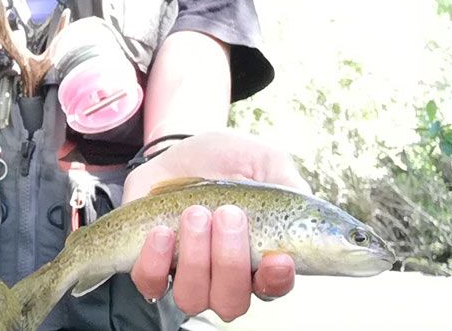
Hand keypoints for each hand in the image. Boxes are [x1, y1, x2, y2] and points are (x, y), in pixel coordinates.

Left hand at [122, 130, 310, 321]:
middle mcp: (224, 277)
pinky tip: (161, 231)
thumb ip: (287, 182)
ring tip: (194, 214)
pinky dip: (155, 261)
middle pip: (231, 302)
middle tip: (228, 214)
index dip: (276, 281)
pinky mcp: (151, 265)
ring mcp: (186, 275)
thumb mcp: (262, 160)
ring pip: (192, 297)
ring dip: (195, 258)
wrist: (177, 149)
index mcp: (259, 259)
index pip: (273, 288)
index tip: (277, 257)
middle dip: (229, 261)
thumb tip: (301, 199)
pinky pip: (150, 283)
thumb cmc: (226, 159)